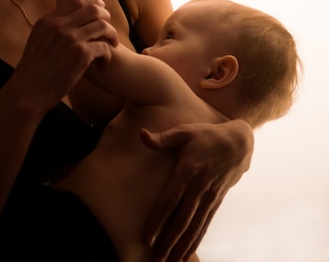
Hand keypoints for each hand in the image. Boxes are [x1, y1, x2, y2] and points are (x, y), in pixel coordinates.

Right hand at [11, 0, 117, 114]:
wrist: (28, 91)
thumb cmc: (33, 71)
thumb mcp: (37, 40)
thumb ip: (52, 28)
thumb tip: (68, 21)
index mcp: (48, 21)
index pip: (76, 1)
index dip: (93, 2)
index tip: (101, 8)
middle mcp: (61, 26)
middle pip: (93, 10)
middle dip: (105, 16)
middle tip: (108, 28)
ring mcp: (72, 39)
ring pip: (103, 26)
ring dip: (111, 35)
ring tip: (112, 45)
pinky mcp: (82, 54)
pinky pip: (104, 47)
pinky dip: (107, 56)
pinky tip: (103, 65)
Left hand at [140, 120, 253, 261]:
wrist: (239, 143)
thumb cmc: (207, 136)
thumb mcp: (185, 131)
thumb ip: (163, 138)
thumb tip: (141, 135)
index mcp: (188, 170)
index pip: (170, 199)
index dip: (159, 219)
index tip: (147, 237)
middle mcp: (199, 188)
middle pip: (181, 220)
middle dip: (167, 242)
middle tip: (154, 260)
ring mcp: (209, 197)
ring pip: (193, 227)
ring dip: (180, 247)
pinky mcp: (216, 203)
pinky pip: (204, 226)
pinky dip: (194, 241)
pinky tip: (185, 254)